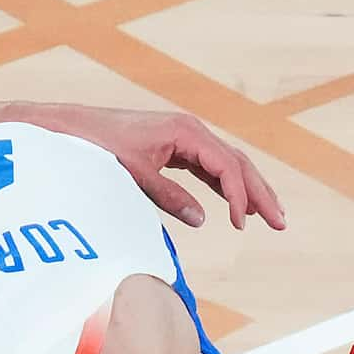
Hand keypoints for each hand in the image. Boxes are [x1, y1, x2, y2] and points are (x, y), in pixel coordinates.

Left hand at [36, 106, 286, 230]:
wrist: (71, 128)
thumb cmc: (98, 147)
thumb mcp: (133, 175)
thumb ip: (167, 197)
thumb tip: (202, 219)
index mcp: (184, 131)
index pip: (226, 164)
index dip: (240, 196)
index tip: (243, 225)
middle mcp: (190, 131)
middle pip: (237, 162)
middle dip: (260, 192)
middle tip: (281, 223)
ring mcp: (184, 139)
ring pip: (227, 166)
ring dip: (249, 191)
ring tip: (271, 217)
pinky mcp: (175, 149)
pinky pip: (209, 170)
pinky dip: (226, 188)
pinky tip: (237, 208)